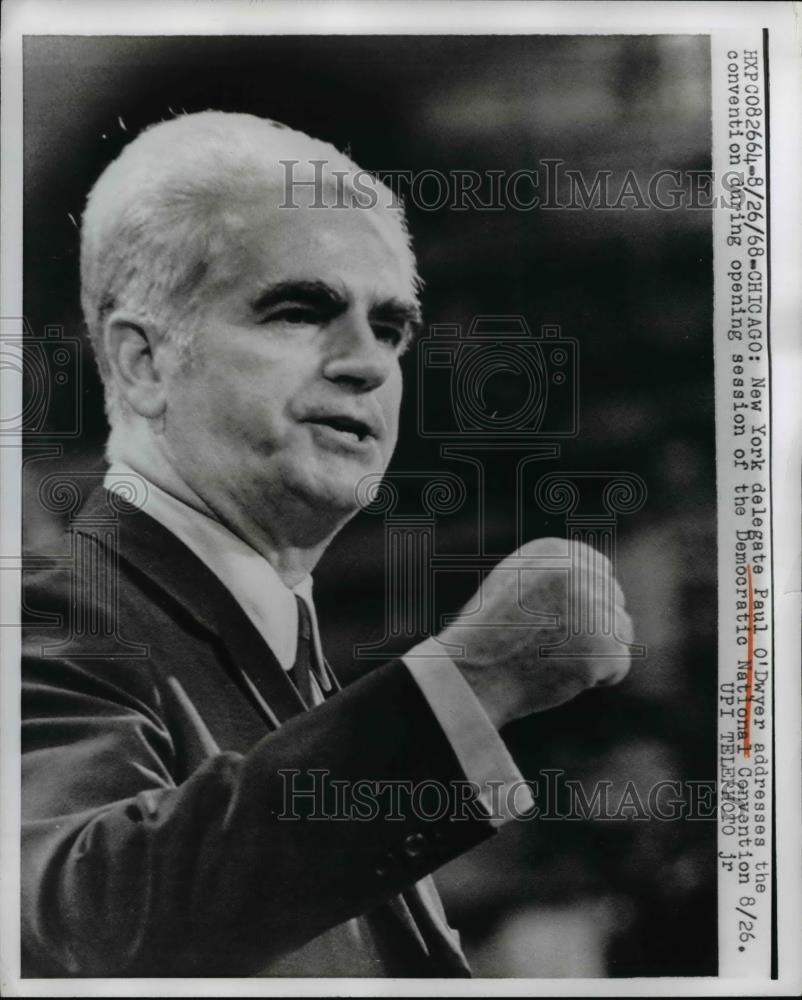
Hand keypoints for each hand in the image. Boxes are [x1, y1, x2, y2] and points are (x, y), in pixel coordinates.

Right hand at [439, 537, 633, 727]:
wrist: (473, 676)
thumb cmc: (489, 634)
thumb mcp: (514, 582)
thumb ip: (556, 572)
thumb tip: (603, 574)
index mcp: (555, 552)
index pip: (600, 571)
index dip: (584, 601)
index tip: (559, 620)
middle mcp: (578, 573)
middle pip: (613, 601)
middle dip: (592, 626)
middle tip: (551, 645)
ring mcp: (594, 610)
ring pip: (621, 632)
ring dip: (597, 651)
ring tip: (554, 658)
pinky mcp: (605, 648)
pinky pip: (618, 666)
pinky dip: (597, 678)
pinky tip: (562, 675)